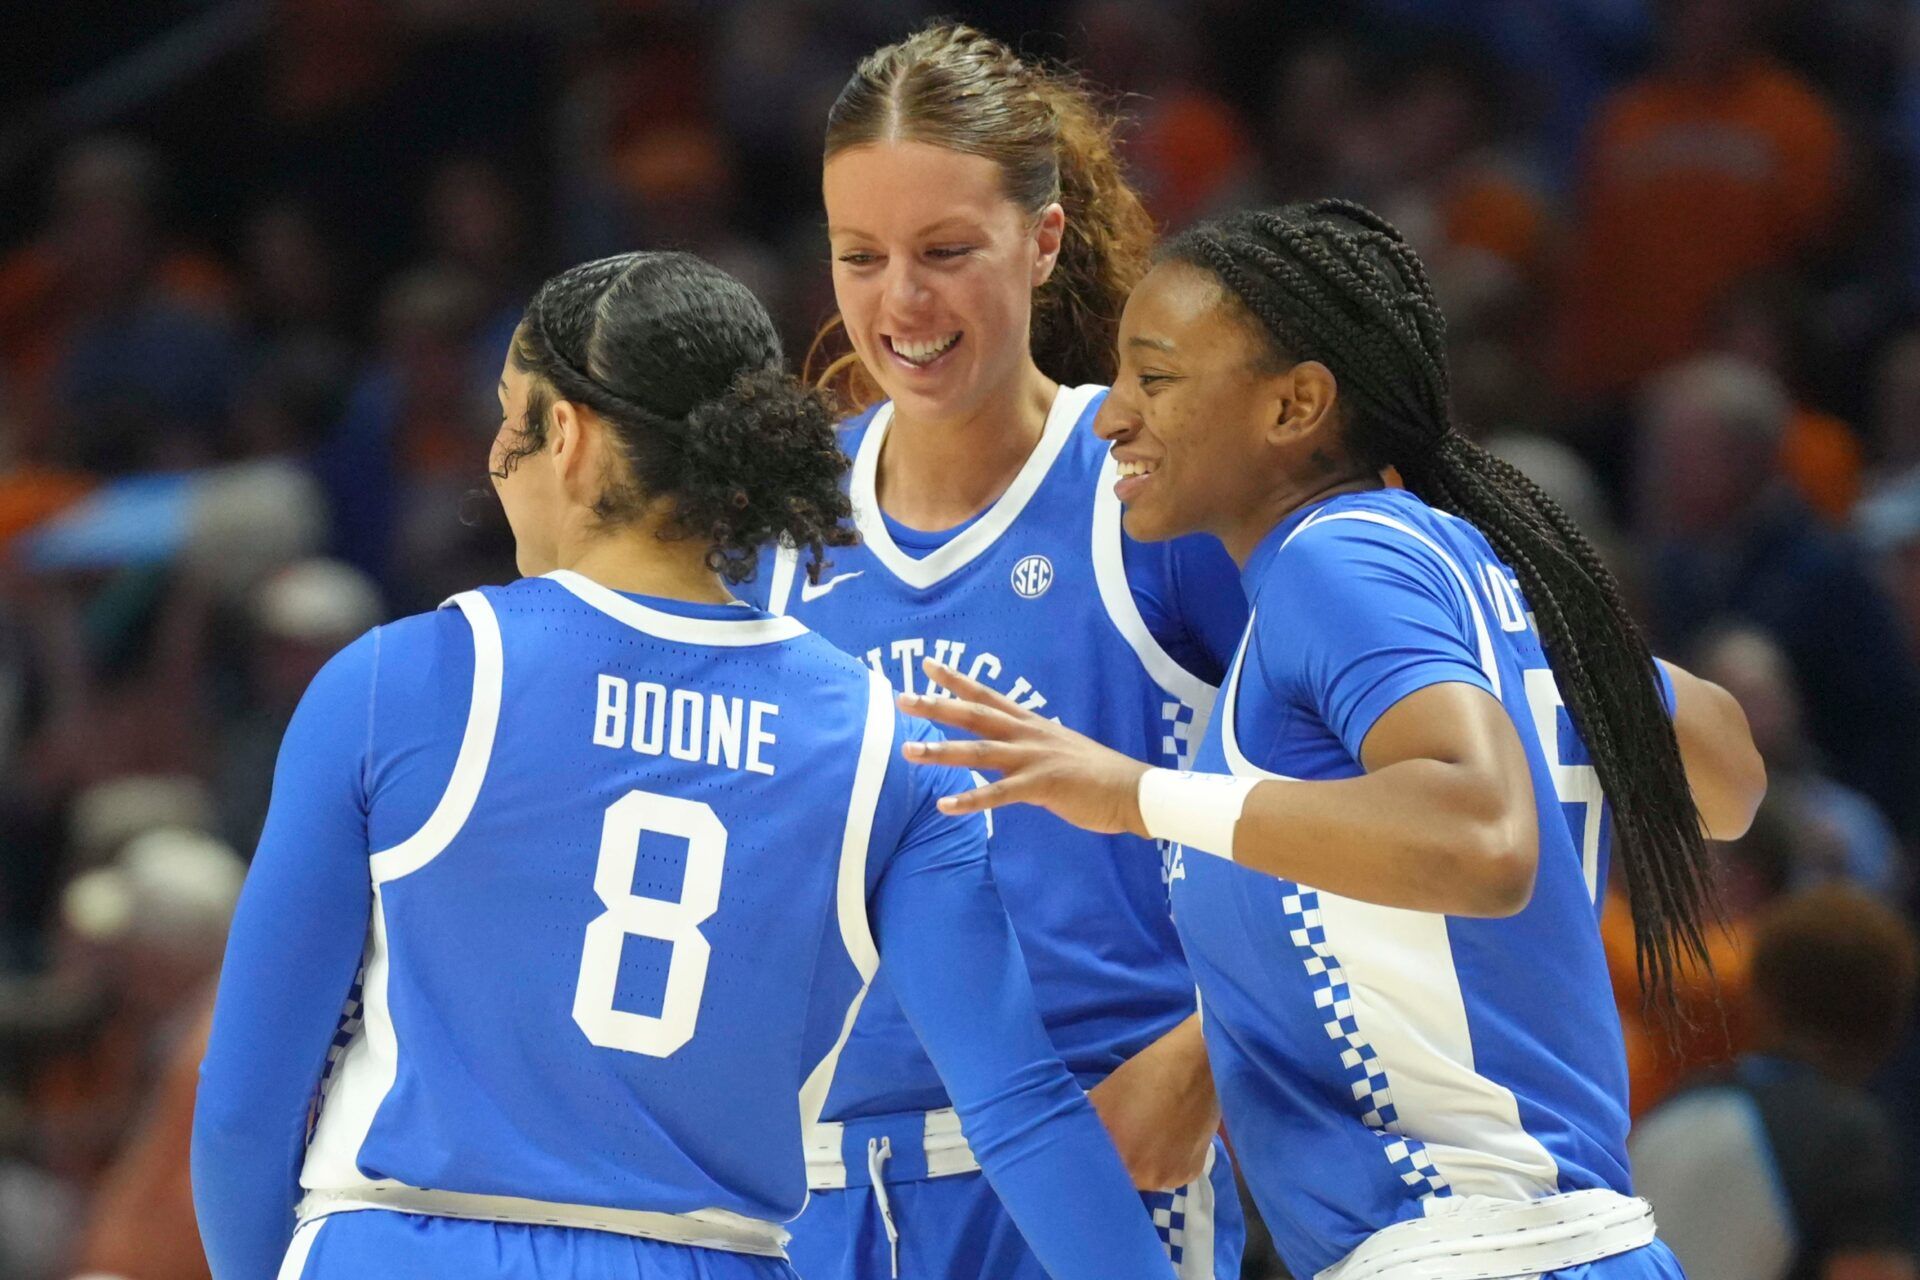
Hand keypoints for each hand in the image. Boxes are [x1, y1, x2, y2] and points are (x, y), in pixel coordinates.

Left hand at [897, 658, 1151, 835]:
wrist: (1132, 790)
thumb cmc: (1096, 774)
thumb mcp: (1058, 750)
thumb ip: (1028, 749)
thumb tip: (1009, 757)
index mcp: (1031, 724)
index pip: (987, 695)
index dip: (957, 679)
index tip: (927, 664)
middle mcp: (1028, 734)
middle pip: (974, 715)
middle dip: (936, 705)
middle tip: (901, 698)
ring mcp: (1033, 758)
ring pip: (978, 751)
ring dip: (940, 751)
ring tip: (907, 751)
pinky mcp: (1041, 785)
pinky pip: (998, 794)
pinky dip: (971, 799)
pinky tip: (945, 805)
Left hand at [1089, 1014, 1220, 1189]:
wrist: (1197, 1066)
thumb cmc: (1144, 1076)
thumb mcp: (1101, 1099)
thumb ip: (1085, 1129)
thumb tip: (1068, 1146)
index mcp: (1114, 1157)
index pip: (1094, 1177)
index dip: (1093, 1167)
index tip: (1092, 1156)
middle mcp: (1141, 1177)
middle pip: (1121, 1181)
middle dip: (1118, 1164)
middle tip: (1124, 1140)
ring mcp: (1168, 1179)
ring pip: (1146, 1178)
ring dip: (1143, 1164)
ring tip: (1149, 1134)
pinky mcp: (1189, 1174)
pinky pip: (1170, 1174)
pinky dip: (1167, 1161)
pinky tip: (1169, 1136)